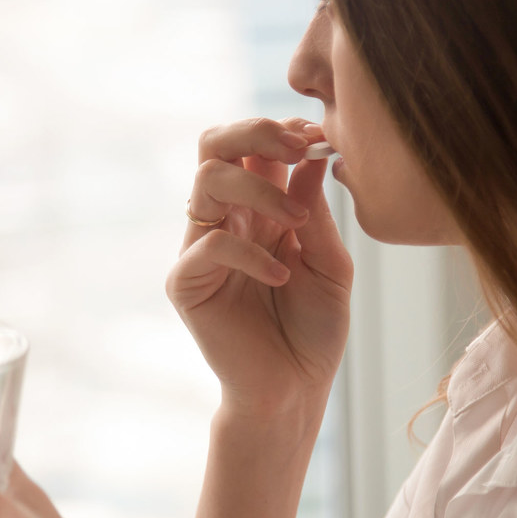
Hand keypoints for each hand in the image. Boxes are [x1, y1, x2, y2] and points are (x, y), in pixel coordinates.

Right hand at [166, 117, 352, 417]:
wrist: (294, 388)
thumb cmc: (314, 328)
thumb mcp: (330, 263)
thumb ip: (315, 212)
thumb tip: (313, 155)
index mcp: (259, 206)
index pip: (252, 145)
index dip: (281, 129)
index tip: (319, 136)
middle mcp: (225, 218)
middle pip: (214, 143)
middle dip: (255, 131)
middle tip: (297, 147)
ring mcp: (201, 247)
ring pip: (207, 180)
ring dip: (258, 190)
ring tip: (295, 223)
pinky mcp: (187, 282)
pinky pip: (209, 244)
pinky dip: (251, 253)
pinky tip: (281, 276)